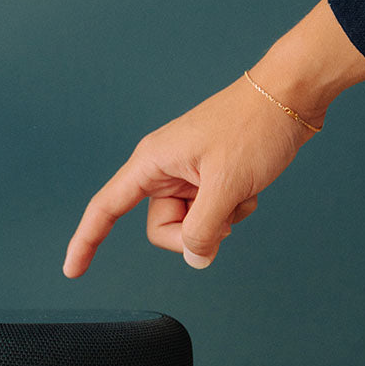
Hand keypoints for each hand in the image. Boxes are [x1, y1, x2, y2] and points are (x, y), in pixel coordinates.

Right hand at [62, 77, 309, 276]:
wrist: (292, 94)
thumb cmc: (254, 126)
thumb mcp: (227, 186)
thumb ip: (204, 229)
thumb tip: (196, 258)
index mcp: (153, 162)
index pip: (106, 208)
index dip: (87, 241)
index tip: (72, 270)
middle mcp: (164, 169)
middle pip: (162, 228)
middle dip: (194, 232)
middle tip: (225, 212)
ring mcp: (188, 175)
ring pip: (190, 225)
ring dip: (220, 220)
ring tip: (242, 191)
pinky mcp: (209, 178)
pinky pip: (210, 214)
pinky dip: (232, 211)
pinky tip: (249, 188)